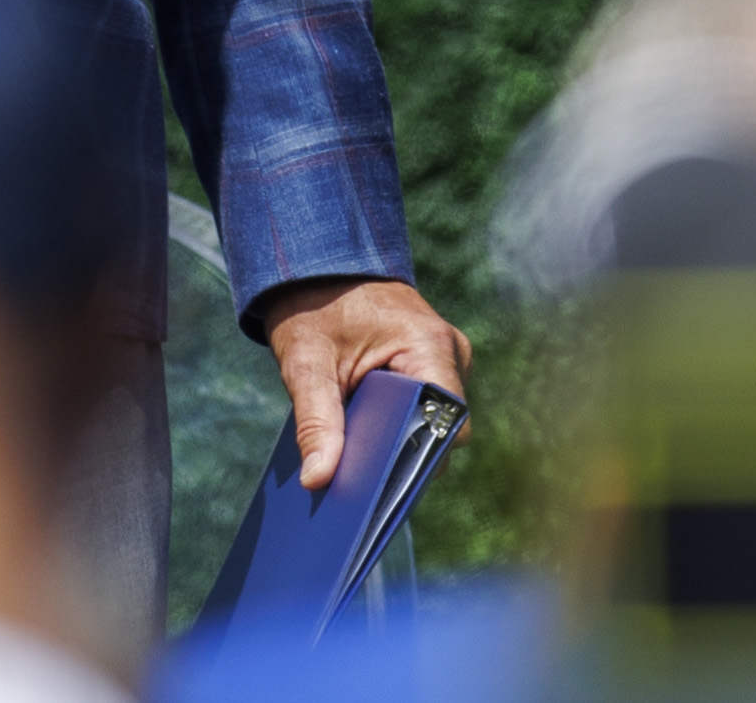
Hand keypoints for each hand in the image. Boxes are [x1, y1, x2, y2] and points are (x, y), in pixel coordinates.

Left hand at [250, 274, 470, 493]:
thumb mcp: (306, 363)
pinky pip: (422, 407)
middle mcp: (449, 351)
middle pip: (440, 427)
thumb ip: (315, 422)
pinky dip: (395, 426)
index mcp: (429, 344)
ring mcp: (445, 358)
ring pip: (432, 421)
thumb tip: (319, 480)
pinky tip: (362, 446)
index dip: (420, 459)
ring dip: (399, 441)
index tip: (386, 493)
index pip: (447, 420)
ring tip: (358, 472)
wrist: (316, 263)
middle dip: (404, 457)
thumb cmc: (312, 305)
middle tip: (361, 490)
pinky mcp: (430, 364)